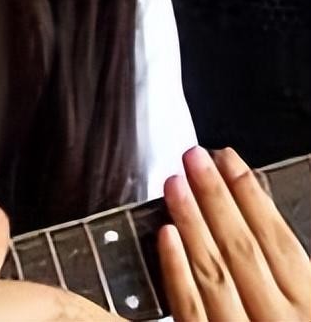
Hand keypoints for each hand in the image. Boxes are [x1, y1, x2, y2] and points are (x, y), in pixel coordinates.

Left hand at [159, 146, 310, 320]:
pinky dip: (176, 269)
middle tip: (193, 157)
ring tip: (174, 182)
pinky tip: (165, 235)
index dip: (250, 194)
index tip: (227, 159)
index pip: (277, 239)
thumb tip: (262, 209)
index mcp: (309, 305)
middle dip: (215, 195)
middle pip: (241, 247)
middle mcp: (277, 319)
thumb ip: (292, 267)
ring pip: (213, 271)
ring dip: (191, 221)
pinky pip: (190, 310)